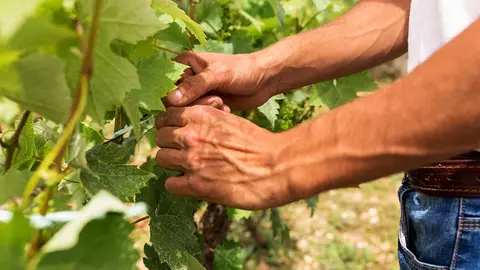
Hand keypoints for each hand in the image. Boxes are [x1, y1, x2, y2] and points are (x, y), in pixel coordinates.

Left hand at [154, 105, 294, 209]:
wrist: (278, 166)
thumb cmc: (260, 143)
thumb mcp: (231, 120)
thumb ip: (209, 119)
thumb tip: (195, 123)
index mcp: (201, 115)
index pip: (166, 115)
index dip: (170, 124)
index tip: (177, 131)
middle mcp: (191, 135)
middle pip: (159, 136)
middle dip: (169, 143)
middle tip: (181, 151)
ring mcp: (191, 160)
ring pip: (161, 158)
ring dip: (172, 163)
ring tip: (187, 167)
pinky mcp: (196, 184)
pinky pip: (170, 184)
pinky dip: (178, 185)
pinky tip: (191, 184)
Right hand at [165, 51, 274, 110]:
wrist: (265, 80)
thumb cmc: (242, 70)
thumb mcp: (218, 75)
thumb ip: (195, 86)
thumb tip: (171, 99)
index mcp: (183, 64)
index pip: (164, 85)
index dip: (175, 97)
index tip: (192, 100)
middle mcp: (185, 79)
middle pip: (173, 102)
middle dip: (194, 105)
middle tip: (216, 100)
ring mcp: (195, 93)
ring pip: (186, 112)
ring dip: (204, 111)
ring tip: (223, 103)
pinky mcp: (205, 106)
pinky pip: (198, 117)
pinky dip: (210, 115)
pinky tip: (226, 109)